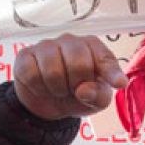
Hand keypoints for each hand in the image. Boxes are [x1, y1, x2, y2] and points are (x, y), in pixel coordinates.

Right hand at [13, 35, 127, 119]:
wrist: (49, 104)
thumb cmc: (78, 95)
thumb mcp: (96, 101)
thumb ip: (98, 96)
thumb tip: (83, 90)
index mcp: (93, 48)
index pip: (105, 58)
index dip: (112, 73)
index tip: (119, 84)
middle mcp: (71, 41)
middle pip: (78, 63)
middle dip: (77, 84)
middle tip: (74, 90)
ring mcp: (46, 46)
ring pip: (53, 70)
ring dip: (57, 89)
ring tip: (59, 89)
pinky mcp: (25, 56)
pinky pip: (31, 75)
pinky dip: (38, 88)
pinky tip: (42, 87)